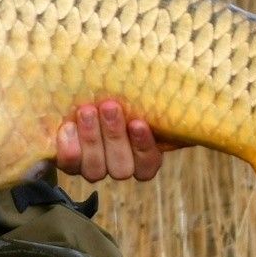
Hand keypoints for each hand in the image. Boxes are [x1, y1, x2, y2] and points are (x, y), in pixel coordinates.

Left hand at [56, 99, 170, 181]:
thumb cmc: (118, 89)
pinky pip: (68, 165)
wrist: (79, 89)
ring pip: (95, 170)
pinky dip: (69, 147)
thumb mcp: (140, 91)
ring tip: (87, 111)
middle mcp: (118, 164)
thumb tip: (187, 87)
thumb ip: (157, 97)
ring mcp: (93, 165)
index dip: (143, 148)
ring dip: (91, 139)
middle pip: (121, 168)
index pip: (147, 164)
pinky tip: (68, 126)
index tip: (138, 123)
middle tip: (109, 107)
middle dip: (114, 137)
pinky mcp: (69, 160)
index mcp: (142, 154)